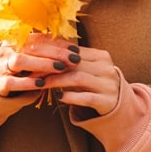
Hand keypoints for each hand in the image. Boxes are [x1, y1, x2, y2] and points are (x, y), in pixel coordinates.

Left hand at [4, 33, 124, 116]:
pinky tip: (59, 96)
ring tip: (42, 84)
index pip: (73, 51)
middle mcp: (107, 68)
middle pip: (74, 63)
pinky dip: (71, 96)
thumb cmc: (95, 85)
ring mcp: (108, 85)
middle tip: (32, 70)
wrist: (118, 106)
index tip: (33, 56)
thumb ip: (69, 59)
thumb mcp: (86, 69)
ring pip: (78, 78)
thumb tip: (42, 44)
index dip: (52, 52)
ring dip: (57, 80)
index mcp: (101, 56)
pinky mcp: (107, 101)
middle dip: (51, 67)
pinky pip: (86, 97)